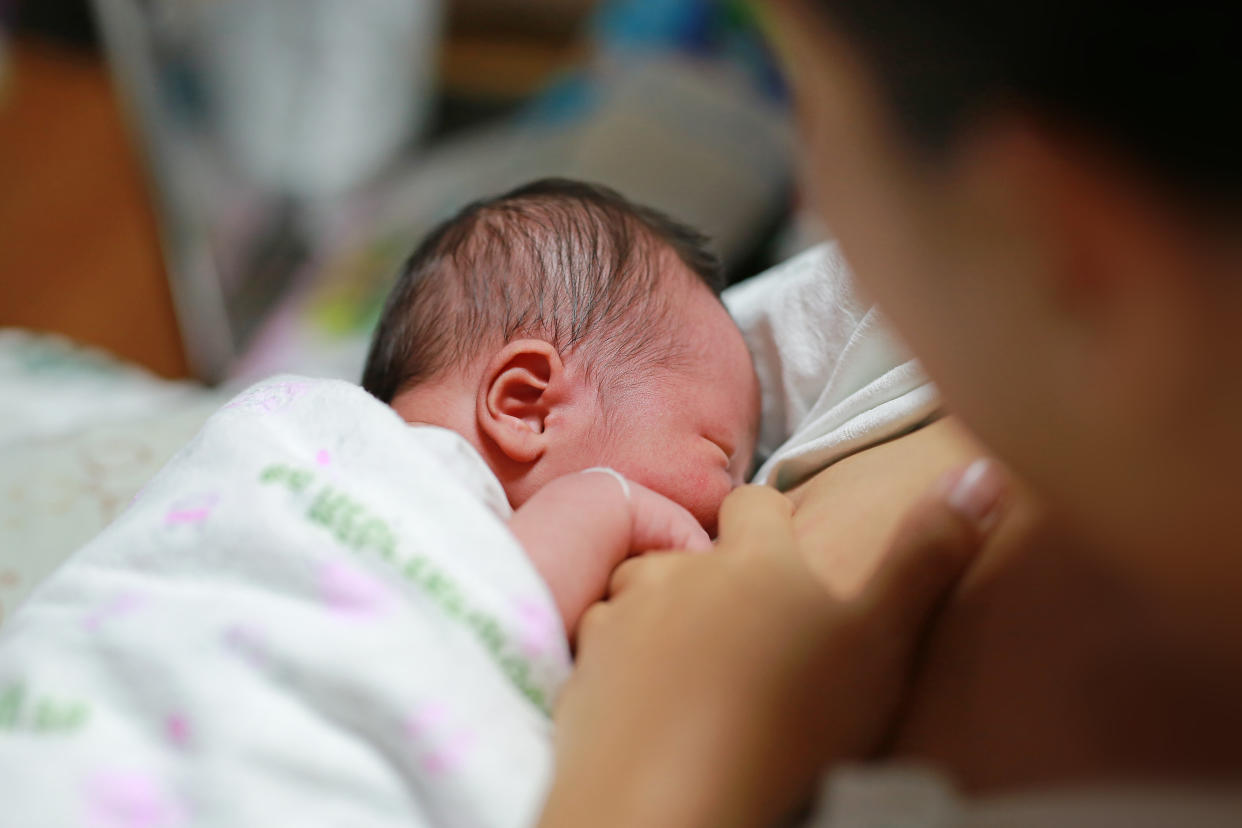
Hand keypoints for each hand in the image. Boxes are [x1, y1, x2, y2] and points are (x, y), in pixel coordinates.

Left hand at [540, 461, 1005, 827]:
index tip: (779, 532)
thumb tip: (984, 468)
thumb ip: (928, 553)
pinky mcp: (586, 666)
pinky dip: (619, 652)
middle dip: (709, 565)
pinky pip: (599, 638)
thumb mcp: (885, 638)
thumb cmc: (796, 719)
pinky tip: (642, 688)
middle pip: (691, 544)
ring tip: (687, 649)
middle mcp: (683, 573)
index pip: (757, 503)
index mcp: (757, 560)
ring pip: (637, 584)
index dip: (768, 513)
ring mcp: (626, 616)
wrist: (682, 796)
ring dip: (659, 604)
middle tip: (740, 612)